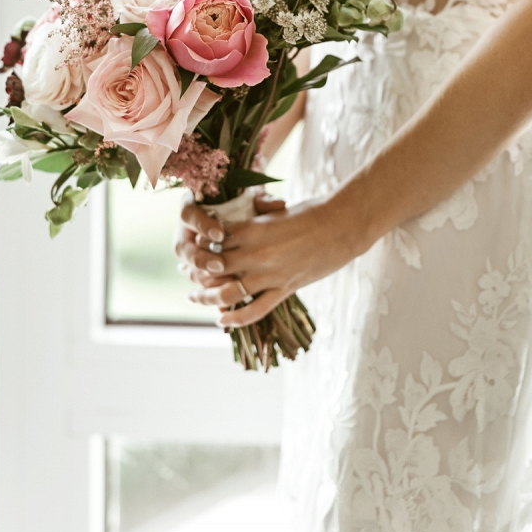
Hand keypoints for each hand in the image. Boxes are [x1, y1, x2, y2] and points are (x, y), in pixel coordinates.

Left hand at [179, 194, 357, 327]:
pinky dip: (235, 318)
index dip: (199, 246)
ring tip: (195, 298)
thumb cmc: (313, 212)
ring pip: (228, 293)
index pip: (213, 241)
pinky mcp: (285, 289)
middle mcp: (256, 254)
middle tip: (187, 276)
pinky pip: (255, 310)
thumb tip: (239, 224)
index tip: (192, 249)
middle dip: (196, 273)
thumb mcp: (278, 211)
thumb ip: (256, 220)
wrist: (345, 225)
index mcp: (253, 229)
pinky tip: (222, 320)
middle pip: (213, 268)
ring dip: (207, 298)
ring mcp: (271, 274)